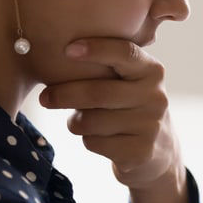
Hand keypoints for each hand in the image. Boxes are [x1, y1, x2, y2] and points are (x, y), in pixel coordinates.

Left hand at [37, 38, 181, 191]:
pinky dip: (88, 140)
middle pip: (97, 93)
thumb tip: (57, 58)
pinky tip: (99, 138)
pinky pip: (94, 143)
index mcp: (152, 71)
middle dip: (64, 95)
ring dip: (75, 122)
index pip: (125, 53)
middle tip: (45, 97)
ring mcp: (150, 126)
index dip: (96, 49)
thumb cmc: (129, 106)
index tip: (68, 50)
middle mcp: (155, 96)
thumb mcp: (129, 81)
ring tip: (81, 120)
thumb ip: (106, 68)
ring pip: (91, 121)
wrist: (158, 150)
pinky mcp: (140, 152)